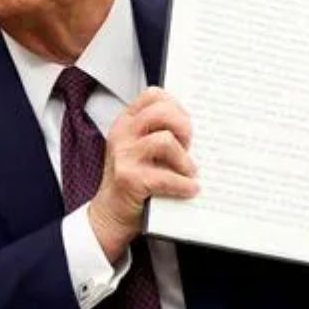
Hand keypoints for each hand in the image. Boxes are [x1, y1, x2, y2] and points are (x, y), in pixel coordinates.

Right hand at [88, 87, 198, 261]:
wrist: (111, 213)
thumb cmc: (134, 179)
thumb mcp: (140, 149)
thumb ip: (159, 132)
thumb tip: (198, 127)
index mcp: (126, 122)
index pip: (153, 95)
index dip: (176, 106)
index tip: (183, 125)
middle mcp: (122, 134)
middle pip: (161, 111)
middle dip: (183, 127)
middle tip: (188, 146)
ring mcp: (123, 155)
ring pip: (165, 141)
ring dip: (185, 160)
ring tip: (188, 172)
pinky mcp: (129, 178)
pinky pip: (167, 177)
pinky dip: (184, 185)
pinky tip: (189, 189)